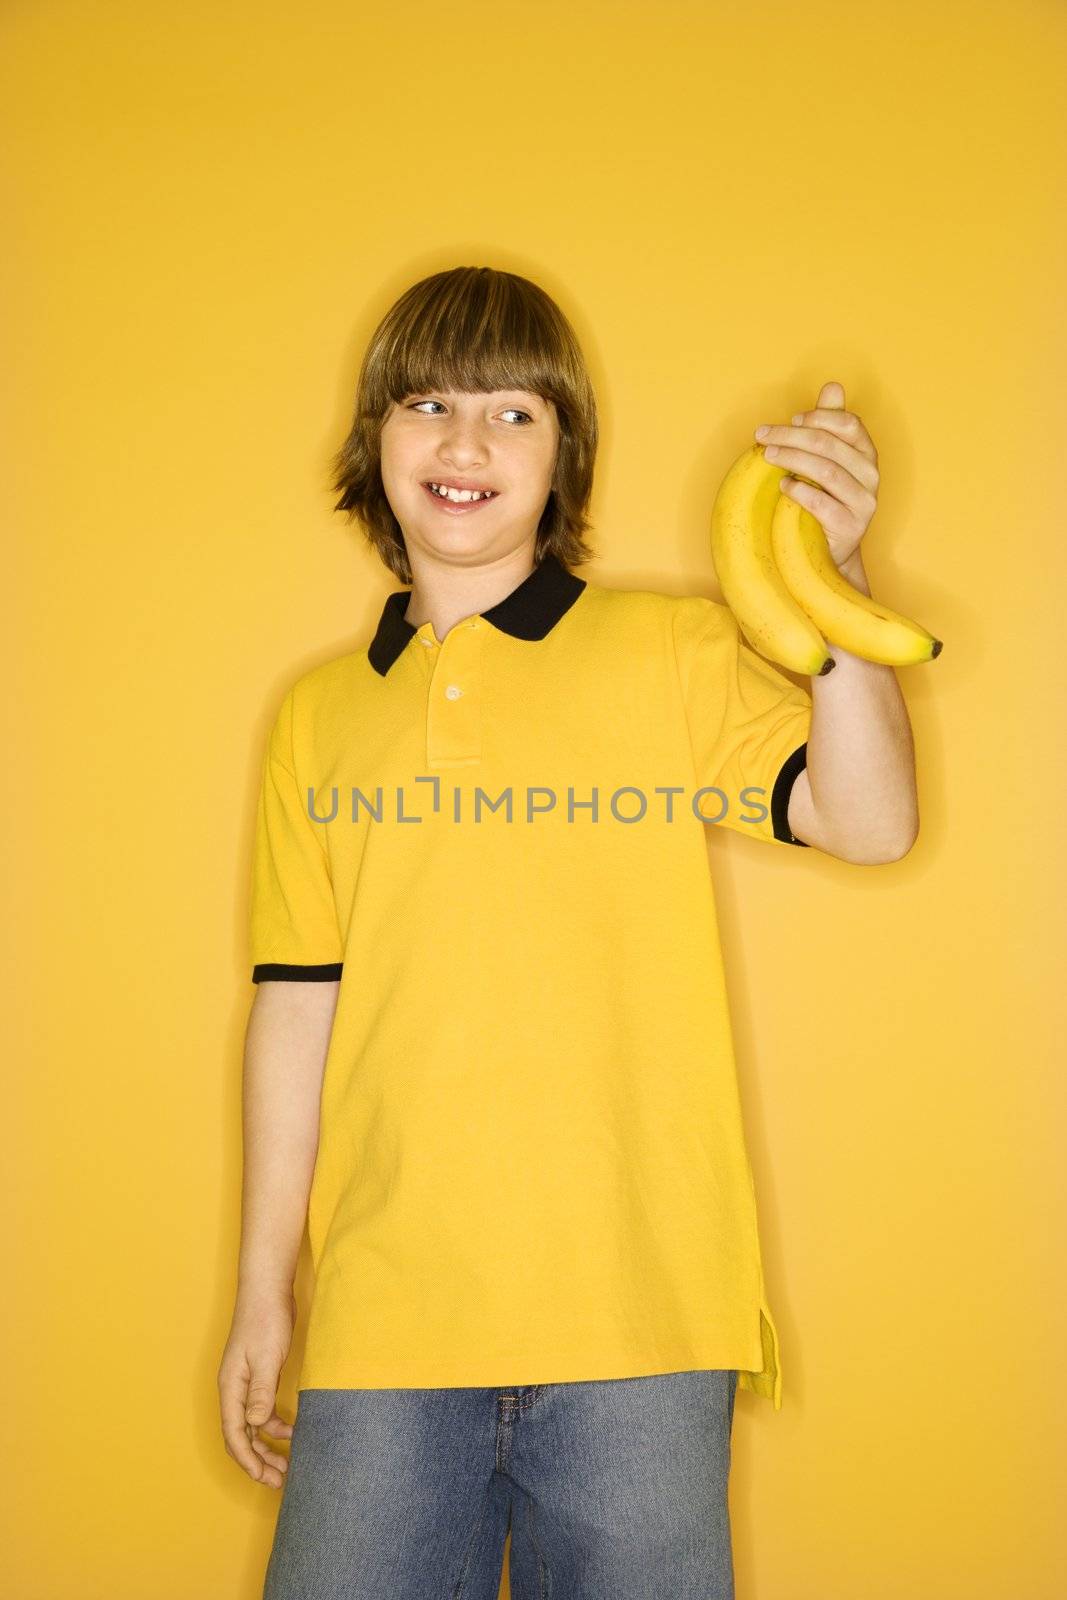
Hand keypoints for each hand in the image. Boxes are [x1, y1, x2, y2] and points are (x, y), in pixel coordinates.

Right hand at [217, 1287, 296, 1487]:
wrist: (268, 1289)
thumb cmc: (266, 1319)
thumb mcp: (267, 1357)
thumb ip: (261, 1392)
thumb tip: (254, 1425)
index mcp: (231, 1388)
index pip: (234, 1435)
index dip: (248, 1461)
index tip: (265, 1479)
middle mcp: (234, 1389)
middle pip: (241, 1436)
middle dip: (257, 1462)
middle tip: (279, 1481)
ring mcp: (245, 1383)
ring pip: (252, 1427)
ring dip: (266, 1447)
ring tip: (287, 1465)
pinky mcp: (258, 1376)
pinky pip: (262, 1411)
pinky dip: (274, 1426)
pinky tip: (292, 1431)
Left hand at [754, 380, 879, 569]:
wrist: (832, 550)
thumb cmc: (828, 498)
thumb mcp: (829, 460)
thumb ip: (829, 425)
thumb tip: (832, 386)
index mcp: (867, 454)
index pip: (849, 424)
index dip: (818, 417)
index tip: (791, 419)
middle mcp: (871, 476)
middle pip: (830, 445)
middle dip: (792, 436)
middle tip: (763, 435)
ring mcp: (864, 503)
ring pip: (826, 472)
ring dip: (792, 459)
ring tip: (768, 455)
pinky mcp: (851, 527)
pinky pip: (822, 504)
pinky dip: (799, 492)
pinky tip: (783, 486)